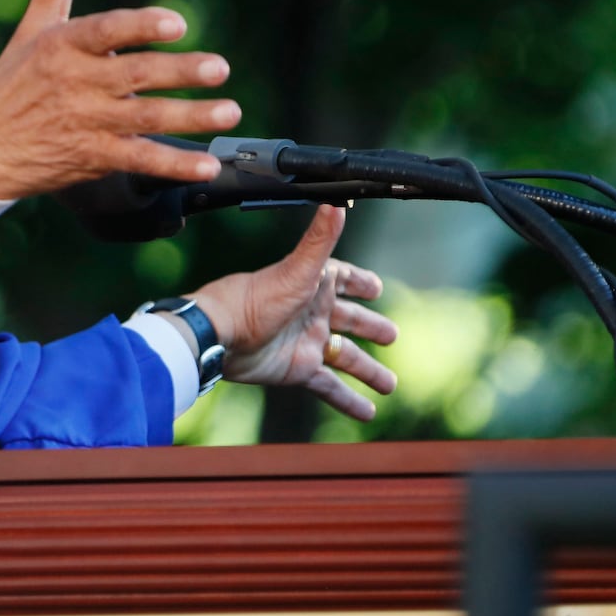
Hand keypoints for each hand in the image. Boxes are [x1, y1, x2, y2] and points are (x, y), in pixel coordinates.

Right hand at [0, 0, 241, 199]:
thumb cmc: (11, 84)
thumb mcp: (30, 30)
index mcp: (63, 46)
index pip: (106, 31)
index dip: (142, 26)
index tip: (177, 24)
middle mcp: (77, 83)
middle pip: (137, 74)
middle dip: (181, 71)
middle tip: (220, 68)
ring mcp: (87, 122)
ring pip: (146, 117)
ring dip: (191, 115)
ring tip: (229, 110)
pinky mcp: (92, 157)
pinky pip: (140, 160)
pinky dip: (175, 165)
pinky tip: (205, 166)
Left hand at [192, 205, 398, 419]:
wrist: (222, 335)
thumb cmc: (256, 297)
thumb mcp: (297, 270)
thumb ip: (319, 240)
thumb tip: (336, 203)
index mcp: (315, 283)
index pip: (345, 278)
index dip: (361, 282)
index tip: (377, 287)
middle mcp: (313, 312)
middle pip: (350, 321)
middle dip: (371, 328)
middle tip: (392, 335)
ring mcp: (307, 342)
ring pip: (346, 358)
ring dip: (368, 371)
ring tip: (389, 384)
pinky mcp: (298, 370)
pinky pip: (330, 387)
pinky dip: (349, 400)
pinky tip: (367, 412)